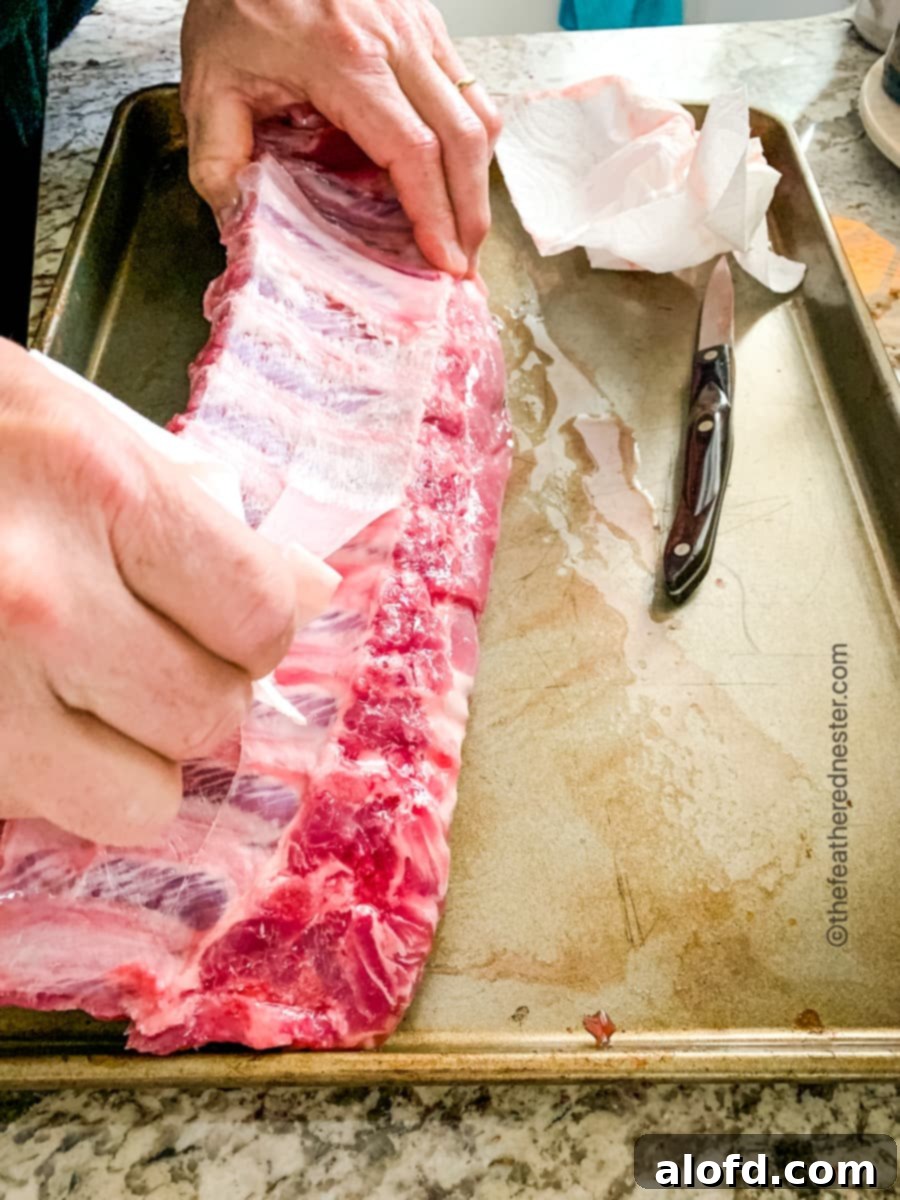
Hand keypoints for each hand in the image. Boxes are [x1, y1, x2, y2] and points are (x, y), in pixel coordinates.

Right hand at [0, 341, 305, 844]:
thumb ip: (188, 510)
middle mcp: (38, 598)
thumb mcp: (69, 424)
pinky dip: (47, 781)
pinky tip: (16, 712)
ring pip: (137, 800)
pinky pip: (41, 815)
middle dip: (193, 696)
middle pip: (204, 717)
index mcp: (95, 490)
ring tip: (80, 697)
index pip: (257, 620)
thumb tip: (307, 592)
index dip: (254, 632)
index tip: (229, 625)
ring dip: (129, 759)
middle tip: (148, 657)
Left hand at [180, 0, 501, 275]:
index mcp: (342, 56)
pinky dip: (470, 145)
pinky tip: (455, 181)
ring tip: (464, 232)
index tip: (443, 260)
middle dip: (470, 213)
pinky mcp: (426, 24)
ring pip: (479, 114)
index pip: (411, 149)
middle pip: (463, 138)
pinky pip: (468, 91)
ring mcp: (418, 26)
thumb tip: (240, 226)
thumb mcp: (208, 83)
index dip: (435, 213)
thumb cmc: (237, 1)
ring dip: (479, 182)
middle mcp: (395, 37)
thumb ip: (219, 160)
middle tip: (464, 264)